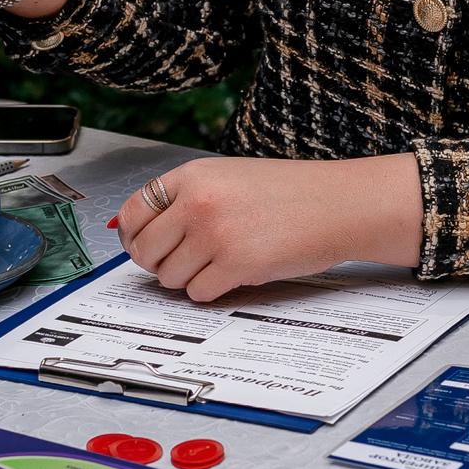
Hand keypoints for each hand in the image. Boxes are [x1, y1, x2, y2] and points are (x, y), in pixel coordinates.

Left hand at [114, 153, 422, 303]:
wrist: (338, 204)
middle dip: (160, 263)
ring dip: (190, 277)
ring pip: (170, 276)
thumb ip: (184, 198)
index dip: (134, 237)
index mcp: (193, 175)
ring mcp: (216, 234)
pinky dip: (212, 290)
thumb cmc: (289, 193)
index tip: (145, 247)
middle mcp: (199, 202)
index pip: (133, 212)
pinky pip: (199, 293)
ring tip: (219, 263)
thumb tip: (131, 230)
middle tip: (185, 262)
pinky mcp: (237, 265)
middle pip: (146, 251)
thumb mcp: (228, 177)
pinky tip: (234, 273)